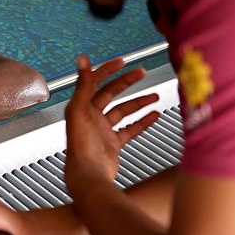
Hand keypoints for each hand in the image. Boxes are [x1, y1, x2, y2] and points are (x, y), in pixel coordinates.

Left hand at [64, 55, 159, 185]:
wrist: (88, 174)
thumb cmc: (80, 145)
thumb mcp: (80, 109)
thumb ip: (83, 83)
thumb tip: (81, 59)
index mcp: (80, 107)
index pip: (94, 82)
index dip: (107, 70)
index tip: (121, 62)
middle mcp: (90, 117)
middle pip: (110, 93)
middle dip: (126, 82)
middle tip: (141, 73)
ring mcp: (102, 130)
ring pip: (123, 111)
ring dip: (138, 102)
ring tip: (154, 95)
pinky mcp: (112, 144)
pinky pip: (130, 129)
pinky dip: (142, 122)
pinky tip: (153, 115)